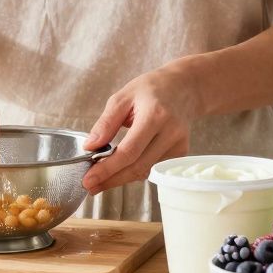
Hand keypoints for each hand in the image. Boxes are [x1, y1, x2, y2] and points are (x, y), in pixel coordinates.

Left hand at [81, 65, 198, 193]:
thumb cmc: (151, 89)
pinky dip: (134, 170)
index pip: (129, 151)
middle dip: (111, 179)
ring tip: (100, 179)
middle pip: (137, 166)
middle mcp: (171, 133)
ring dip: (120, 178)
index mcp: (155, 115)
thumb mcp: (123, 97)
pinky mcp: (181, 153)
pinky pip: (153, 167)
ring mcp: (179, 145)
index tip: (88, 179)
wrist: (184, 87)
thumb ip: (106, 123)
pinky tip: (120, 169)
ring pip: (145, 171)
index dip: (108, 168)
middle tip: (89, 185)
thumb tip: (90, 147)